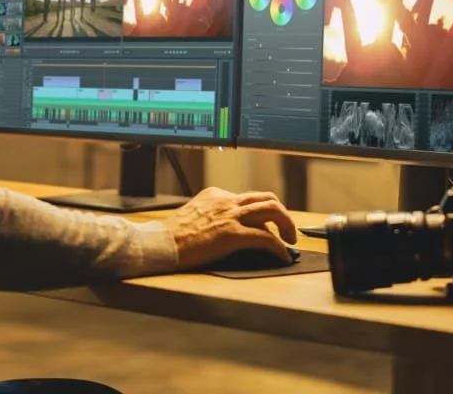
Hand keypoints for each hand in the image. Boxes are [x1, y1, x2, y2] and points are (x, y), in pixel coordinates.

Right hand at [163, 187, 297, 268]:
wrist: (161, 244)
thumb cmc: (172, 236)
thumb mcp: (194, 214)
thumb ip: (212, 215)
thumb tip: (228, 229)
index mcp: (216, 195)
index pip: (248, 198)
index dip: (262, 212)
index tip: (268, 224)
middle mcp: (226, 201)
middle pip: (266, 198)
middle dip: (282, 214)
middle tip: (287, 231)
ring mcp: (230, 216)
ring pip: (272, 210)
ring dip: (287, 225)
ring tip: (290, 241)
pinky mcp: (232, 234)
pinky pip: (266, 238)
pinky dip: (279, 248)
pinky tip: (281, 256)